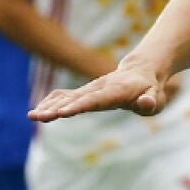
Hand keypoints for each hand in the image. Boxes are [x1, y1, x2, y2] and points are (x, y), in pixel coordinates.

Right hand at [30, 60, 178, 121]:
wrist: (141, 72)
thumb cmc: (150, 90)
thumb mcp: (156, 98)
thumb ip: (150, 102)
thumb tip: (146, 103)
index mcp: (116, 91)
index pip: (96, 100)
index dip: (79, 106)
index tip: (62, 113)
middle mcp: (99, 88)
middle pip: (75, 99)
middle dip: (57, 108)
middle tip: (40, 117)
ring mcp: (89, 89)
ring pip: (66, 96)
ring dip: (49, 106)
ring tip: (32, 117)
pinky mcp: (84, 92)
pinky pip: (64, 95)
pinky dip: (50, 102)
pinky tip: (38, 112)